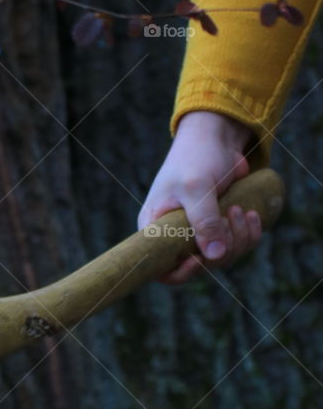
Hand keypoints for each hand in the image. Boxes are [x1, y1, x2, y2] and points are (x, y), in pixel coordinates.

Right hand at [138, 110, 264, 283]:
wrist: (216, 136)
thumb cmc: (196, 157)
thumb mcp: (196, 188)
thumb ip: (204, 221)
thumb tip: (214, 257)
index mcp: (156, 228)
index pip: (162, 270)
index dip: (182, 272)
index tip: (201, 258)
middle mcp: (175, 235)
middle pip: (200, 266)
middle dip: (222, 247)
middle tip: (230, 215)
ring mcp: (199, 232)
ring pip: (222, 257)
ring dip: (239, 238)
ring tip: (241, 210)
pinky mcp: (220, 226)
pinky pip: (237, 244)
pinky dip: (249, 234)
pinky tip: (252, 214)